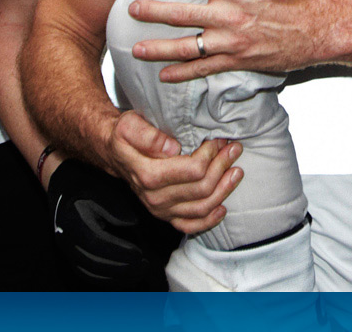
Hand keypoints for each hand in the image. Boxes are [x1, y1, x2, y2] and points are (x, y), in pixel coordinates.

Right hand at [106, 110, 241, 234]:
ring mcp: (161, 210)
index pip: (192, 170)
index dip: (210, 155)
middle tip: (234, 149)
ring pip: (201, 208)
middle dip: (222, 167)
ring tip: (236, 171)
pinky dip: (209, 220)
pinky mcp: (166, 216)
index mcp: (148, 175)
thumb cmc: (125, 137)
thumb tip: (171, 148)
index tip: (218, 139)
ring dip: (224, 190)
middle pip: (202, 188)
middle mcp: (155, 198)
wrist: (115, 154)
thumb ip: (147, 135)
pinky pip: (190, 226)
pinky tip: (222, 208)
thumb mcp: (129, 126)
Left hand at [130, 0, 340, 80]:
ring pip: (186, 46)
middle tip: (132, 10)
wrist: (322, 29)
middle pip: (180, 13)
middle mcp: (229, 16)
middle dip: (152, 11)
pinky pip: (205, 69)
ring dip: (159, 48)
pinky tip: (166, 75)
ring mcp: (232, 42)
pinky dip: (183, 74)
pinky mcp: (239, 61)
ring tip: (137, 48)